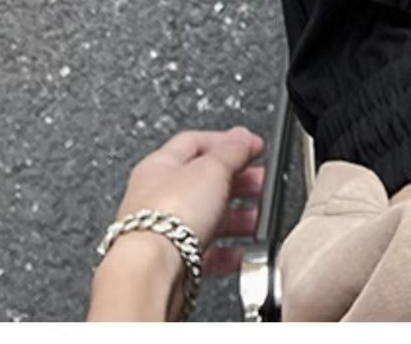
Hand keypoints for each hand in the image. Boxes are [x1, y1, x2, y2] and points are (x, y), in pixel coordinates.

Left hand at [88, 127, 266, 319]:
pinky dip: (226, 253)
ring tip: (256, 220)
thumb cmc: (168, 215)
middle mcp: (156, 196)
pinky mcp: (172, 263)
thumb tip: (243, 137)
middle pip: (203, 183)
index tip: (252, 148)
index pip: (195, 143)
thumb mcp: (211, 169)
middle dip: (236, 183)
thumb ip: (231, 151)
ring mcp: (163, 232)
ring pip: (205, 219)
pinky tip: (240, 254)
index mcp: (159, 164)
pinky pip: (204, 254)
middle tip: (260, 184)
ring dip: (235, 219)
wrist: (150, 272)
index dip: (227, 143)